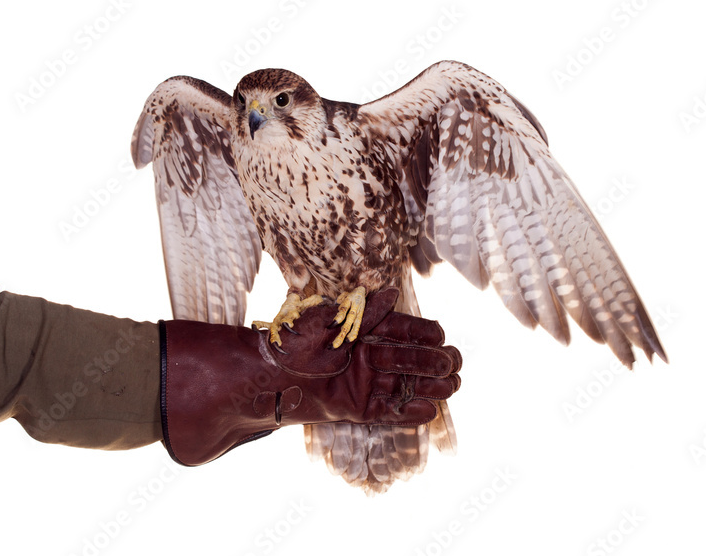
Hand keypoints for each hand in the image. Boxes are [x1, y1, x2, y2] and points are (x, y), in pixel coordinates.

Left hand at [159, 289, 461, 464]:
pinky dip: (407, 412)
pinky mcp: (351, 407)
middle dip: (432, 360)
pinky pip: (386, 411)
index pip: (398, 327)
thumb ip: (356, 312)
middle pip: (407, 356)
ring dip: (428, 385)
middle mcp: (363, 354)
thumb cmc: (282, 344)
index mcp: (357, 328)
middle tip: (454, 364)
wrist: (252, 381)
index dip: (421, 332)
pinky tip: (429, 411)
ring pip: (403, 384)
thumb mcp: (319, 322)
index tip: (441, 335)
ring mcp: (359, 381)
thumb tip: (390, 292)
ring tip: (452, 387)